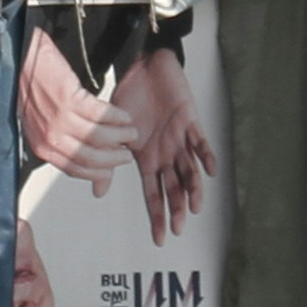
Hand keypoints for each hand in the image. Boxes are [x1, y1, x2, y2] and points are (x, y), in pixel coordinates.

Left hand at [19, 28, 130, 189]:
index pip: (75, 169)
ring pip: (99, 137)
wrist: (21, 62)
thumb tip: (88, 169)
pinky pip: (101, 114)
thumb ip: (65, 149)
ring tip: (130, 132)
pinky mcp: (69, 99)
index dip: (99, 173)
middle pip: (90, 158)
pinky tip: (124, 116)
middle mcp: (50, 136)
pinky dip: (117, 117)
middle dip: (114, 158)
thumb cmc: (31, 90)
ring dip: (121, 136)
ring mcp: (59, 119)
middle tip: (126, 154)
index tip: (113, 169)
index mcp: (42, 146)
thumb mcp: (43, 127)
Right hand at [115, 42, 215, 242]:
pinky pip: (201, 142)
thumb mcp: (112, 135)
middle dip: (176, 208)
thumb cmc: (129, 98)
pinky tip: (210, 170)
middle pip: (174, 187)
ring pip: (189, 170)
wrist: (141, 68)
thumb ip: (108, 164)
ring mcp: (179, 139)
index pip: (154, 194)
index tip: (161, 238)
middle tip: (178, 227)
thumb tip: (97, 192)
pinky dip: (206, 156)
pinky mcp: (190, 121)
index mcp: (147, 159)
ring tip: (194, 206)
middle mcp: (165, 153)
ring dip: (193, 188)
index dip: (158, 215)